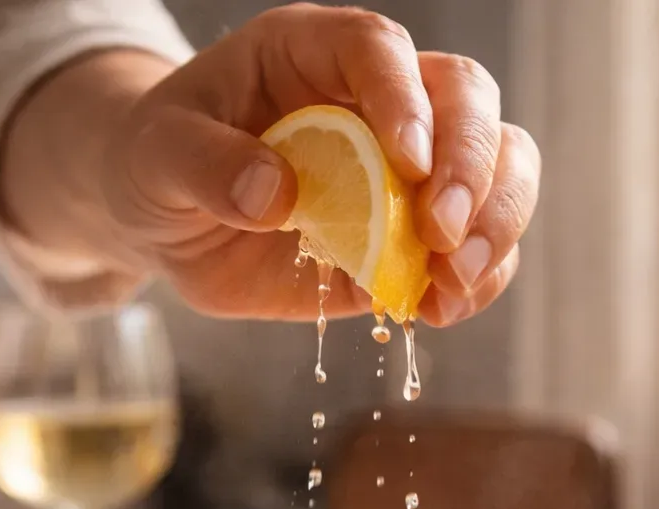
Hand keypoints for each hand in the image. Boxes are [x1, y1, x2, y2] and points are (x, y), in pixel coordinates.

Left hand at [101, 3, 539, 325]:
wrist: (169, 219)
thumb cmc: (159, 164)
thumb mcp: (157, 157)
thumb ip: (205, 166)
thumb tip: (275, 195)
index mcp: (312, 52)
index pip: (379, 49)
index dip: (404, 97)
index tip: (407, 160)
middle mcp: (379, 98)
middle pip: (467, 99)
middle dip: (470, 166)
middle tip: (440, 232)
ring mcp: (407, 168)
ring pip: (501, 164)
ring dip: (494, 223)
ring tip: (453, 279)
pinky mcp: (414, 236)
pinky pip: (479, 243)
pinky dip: (480, 278)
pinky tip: (442, 308)